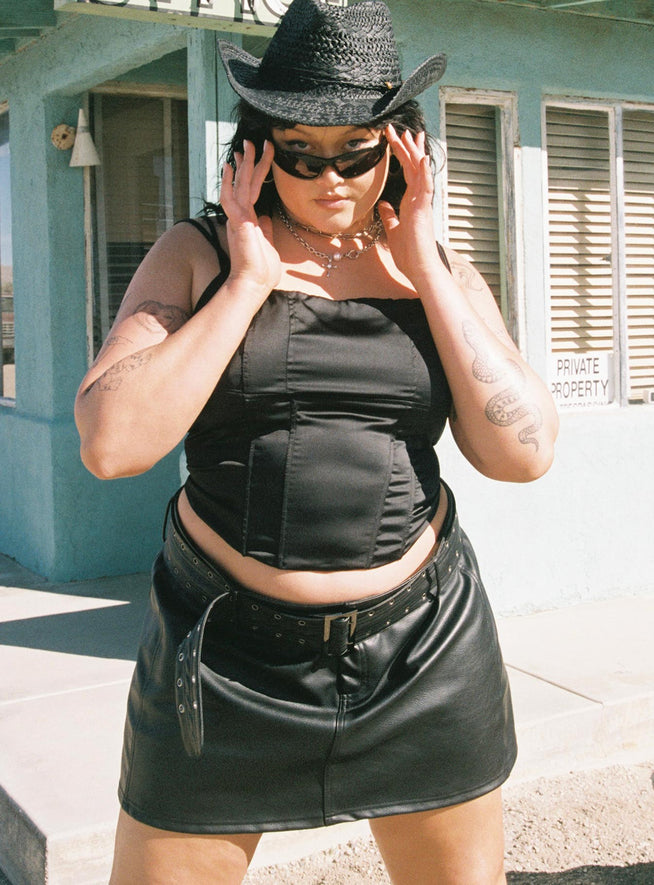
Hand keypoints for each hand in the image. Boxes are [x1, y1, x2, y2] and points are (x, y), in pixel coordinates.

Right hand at [219, 139, 281, 300]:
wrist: (253, 285)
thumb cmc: (261, 271)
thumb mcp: (268, 245)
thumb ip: (265, 230)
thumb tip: (267, 218)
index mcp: (248, 221)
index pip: (252, 191)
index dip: (253, 173)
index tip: (254, 157)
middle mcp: (241, 217)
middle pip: (246, 183)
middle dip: (249, 161)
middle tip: (251, 141)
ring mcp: (238, 219)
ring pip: (241, 185)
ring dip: (245, 164)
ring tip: (247, 145)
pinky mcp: (238, 222)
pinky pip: (232, 197)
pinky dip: (230, 181)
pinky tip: (230, 167)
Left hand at [377, 124, 442, 284]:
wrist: (419, 269)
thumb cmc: (409, 254)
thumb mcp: (393, 231)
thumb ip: (389, 217)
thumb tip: (383, 205)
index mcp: (411, 203)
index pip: (407, 173)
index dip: (402, 156)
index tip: (396, 140)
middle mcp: (418, 200)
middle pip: (413, 168)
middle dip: (406, 148)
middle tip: (399, 130)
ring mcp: (422, 204)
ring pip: (419, 174)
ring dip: (414, 154)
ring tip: (410, 135)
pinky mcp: (423, 212)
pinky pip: (425, 189)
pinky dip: (424, 173)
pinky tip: (423, 159)